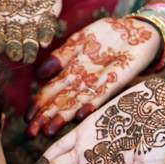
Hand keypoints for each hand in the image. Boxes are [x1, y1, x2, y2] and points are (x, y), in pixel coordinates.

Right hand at [0, 0, 61, 63]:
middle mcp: (14, 21)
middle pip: (13, 39)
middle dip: (14, 48)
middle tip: (15, 56)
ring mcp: (31, 19)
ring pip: (30, 37)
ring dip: (30, 48)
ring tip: (30, 58)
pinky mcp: (47, 14)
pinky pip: (48, 26)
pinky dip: (46, 34)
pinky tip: (45, 41)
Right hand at [28, 18, 159, 136]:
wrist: (137, 29)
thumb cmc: (106, 35)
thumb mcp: (79, 40)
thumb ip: (61, 55)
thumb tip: (39, 74)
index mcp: (71, 71)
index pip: (50, 91)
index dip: (38, 105)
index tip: (27, 119)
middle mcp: (82, 81)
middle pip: (60, 101)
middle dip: (45, 117)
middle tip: (31, 133)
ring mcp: (98, 82)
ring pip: (76, 103)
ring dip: (62, 118)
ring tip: (48, 132)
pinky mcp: (116, 80)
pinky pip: (102, 95)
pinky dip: (91, 105)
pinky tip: (80, 116)